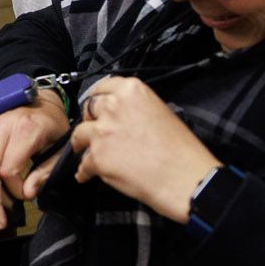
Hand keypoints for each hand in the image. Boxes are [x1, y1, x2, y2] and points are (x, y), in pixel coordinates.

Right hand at [0, 92, 69, 229]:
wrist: (40, 98)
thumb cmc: (53, 123)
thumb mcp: (60, 147)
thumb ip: (45, 172)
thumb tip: (28, 194)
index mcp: (25, 129)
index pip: (8, 170)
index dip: (15, 190)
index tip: (26, 197)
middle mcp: (1, 126)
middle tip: (0, 221)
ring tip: (2, 206)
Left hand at [60, 77, 220, 223]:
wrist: (186, 178)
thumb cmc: (181, 150)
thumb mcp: (160, 112)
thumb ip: (135, 108)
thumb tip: (121, 116)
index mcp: (131, 91)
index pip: (101, 87)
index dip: (97, 100)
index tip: (96, 108)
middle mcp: (114, 107)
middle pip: (88, 109)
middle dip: (89, 120)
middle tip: (94, 131)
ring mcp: (103, 132)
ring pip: (79, 135)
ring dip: (81, 145)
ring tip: (84, 152)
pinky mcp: (98, 157)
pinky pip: (83, 164)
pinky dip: (85, 171)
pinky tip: (87, 174)